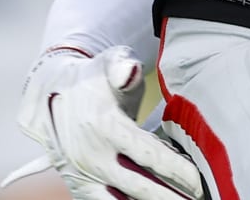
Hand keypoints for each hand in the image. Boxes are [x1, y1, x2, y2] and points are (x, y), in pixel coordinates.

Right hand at [6, 46, 203, 199]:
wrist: (51, 96)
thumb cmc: (93, 81)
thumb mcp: (108, 64)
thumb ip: (122, 66)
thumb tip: (129, 70)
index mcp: (105, 126)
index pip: (147, 155)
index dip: (176, 170)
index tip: (197, 180)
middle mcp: (92, 156)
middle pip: (139, 187)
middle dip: (170, 196)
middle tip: (197, 198)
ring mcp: (83, 176)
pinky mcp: (79, 188)